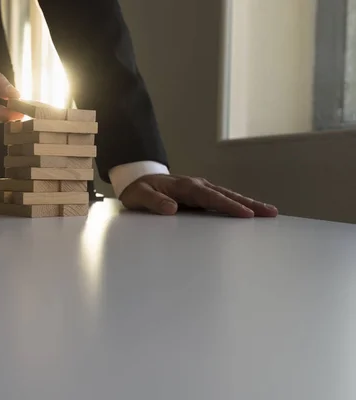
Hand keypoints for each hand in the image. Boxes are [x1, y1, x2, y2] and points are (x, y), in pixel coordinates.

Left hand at [120, 174, 278, 217]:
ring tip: (269, 213)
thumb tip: (171, 208)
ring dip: (248, 204)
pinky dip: (237, 205)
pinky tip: (250, 213)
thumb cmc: (139, 190)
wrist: (137, 181)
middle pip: (226, 195)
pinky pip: (221, 201)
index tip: (245, 214)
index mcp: (184, 186)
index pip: (210, 197)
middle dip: (249, 203)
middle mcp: (196, 186)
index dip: (228, 205)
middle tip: (270, 212)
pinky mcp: (200, 197)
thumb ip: (153, 202)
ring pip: (227, 196)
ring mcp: (200, 190)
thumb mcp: (140, 196)